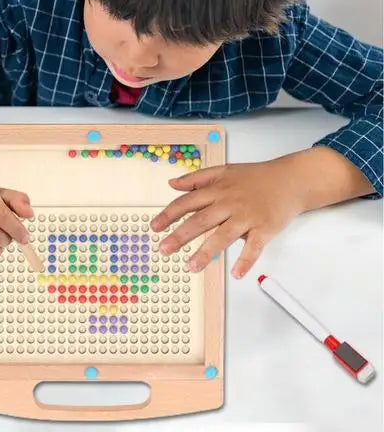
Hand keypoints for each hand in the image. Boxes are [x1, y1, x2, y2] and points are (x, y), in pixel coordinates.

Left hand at [149, 159, 308, 279]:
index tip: (154, 227)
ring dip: (206, 252)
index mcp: (217, 190)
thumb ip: (196, 178)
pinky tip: (236, 273)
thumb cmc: (256, 177)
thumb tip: (172, 183)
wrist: (290, 180)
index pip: (187, 202)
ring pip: (223, 236)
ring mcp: (247, 217)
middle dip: (180, 236)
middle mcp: (229, 203)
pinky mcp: (265, 229)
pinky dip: (245, 260)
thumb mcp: (223, 171)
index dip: (169, 215)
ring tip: (191, 267)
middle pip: (200, 220)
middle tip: (163, 249)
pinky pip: (254, 247)